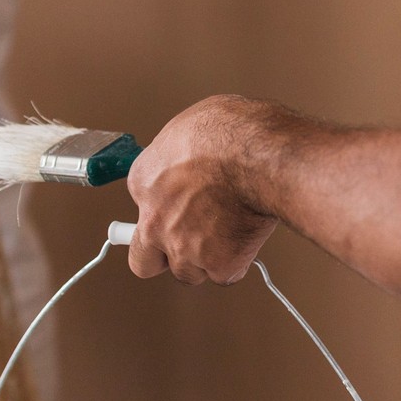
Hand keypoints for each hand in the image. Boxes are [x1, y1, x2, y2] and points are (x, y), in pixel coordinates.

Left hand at [126, 95, 278, 284]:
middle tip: (179, 244)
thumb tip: (188, 155)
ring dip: (202, 260)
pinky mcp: (219, 265)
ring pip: (188, 272)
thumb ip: (180, 155)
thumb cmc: (233, 133)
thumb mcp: (190, 126)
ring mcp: (185, 248)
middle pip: (144, 261)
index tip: (170, 207)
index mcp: (144, 181)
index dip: (159, 208)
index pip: (139, 207)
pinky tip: (245, 241)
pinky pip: (225, 274)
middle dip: (159, 257)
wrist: (261, 156)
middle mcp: (156, 221)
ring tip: (223, 236)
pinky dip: (235, 263)